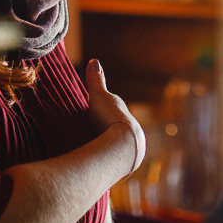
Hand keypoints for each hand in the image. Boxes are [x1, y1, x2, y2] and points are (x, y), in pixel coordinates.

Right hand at [84, 58, 145, 173]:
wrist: (123, 146)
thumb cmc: (110, 118)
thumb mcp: (98, 96)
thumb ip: (96, 80)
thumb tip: (94, 60)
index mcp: (124, 114)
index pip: (114, 110)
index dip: (103, 109)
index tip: (94, 110)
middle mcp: (130, 129)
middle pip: (116, 127)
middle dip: (107, 128)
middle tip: (92, 130)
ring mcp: (129, 146)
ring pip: (118, 143)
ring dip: (109, 144)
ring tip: (94, 149)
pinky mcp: (125, 162)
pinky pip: (115, 157)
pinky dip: (108, 157)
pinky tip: (101, 162)